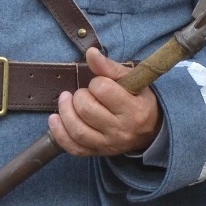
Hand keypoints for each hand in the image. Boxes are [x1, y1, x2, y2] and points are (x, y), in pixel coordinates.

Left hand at [49, 47, 163, 156]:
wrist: (150, 130)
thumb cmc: (138, 100)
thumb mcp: (131, 81)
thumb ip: (109, 67)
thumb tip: (90, 53)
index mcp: (133, 109)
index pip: (103, 90)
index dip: (96, 82)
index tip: (100, 84)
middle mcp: (121, 129)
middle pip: (86, 110)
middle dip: (79, 96)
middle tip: (83, 93)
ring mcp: (108, 144)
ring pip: (77, 130)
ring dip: (65, 111)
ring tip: (65, 100)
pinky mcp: (97, 153)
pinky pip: (73, 147)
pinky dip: (59, 133)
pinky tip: (55, 119)